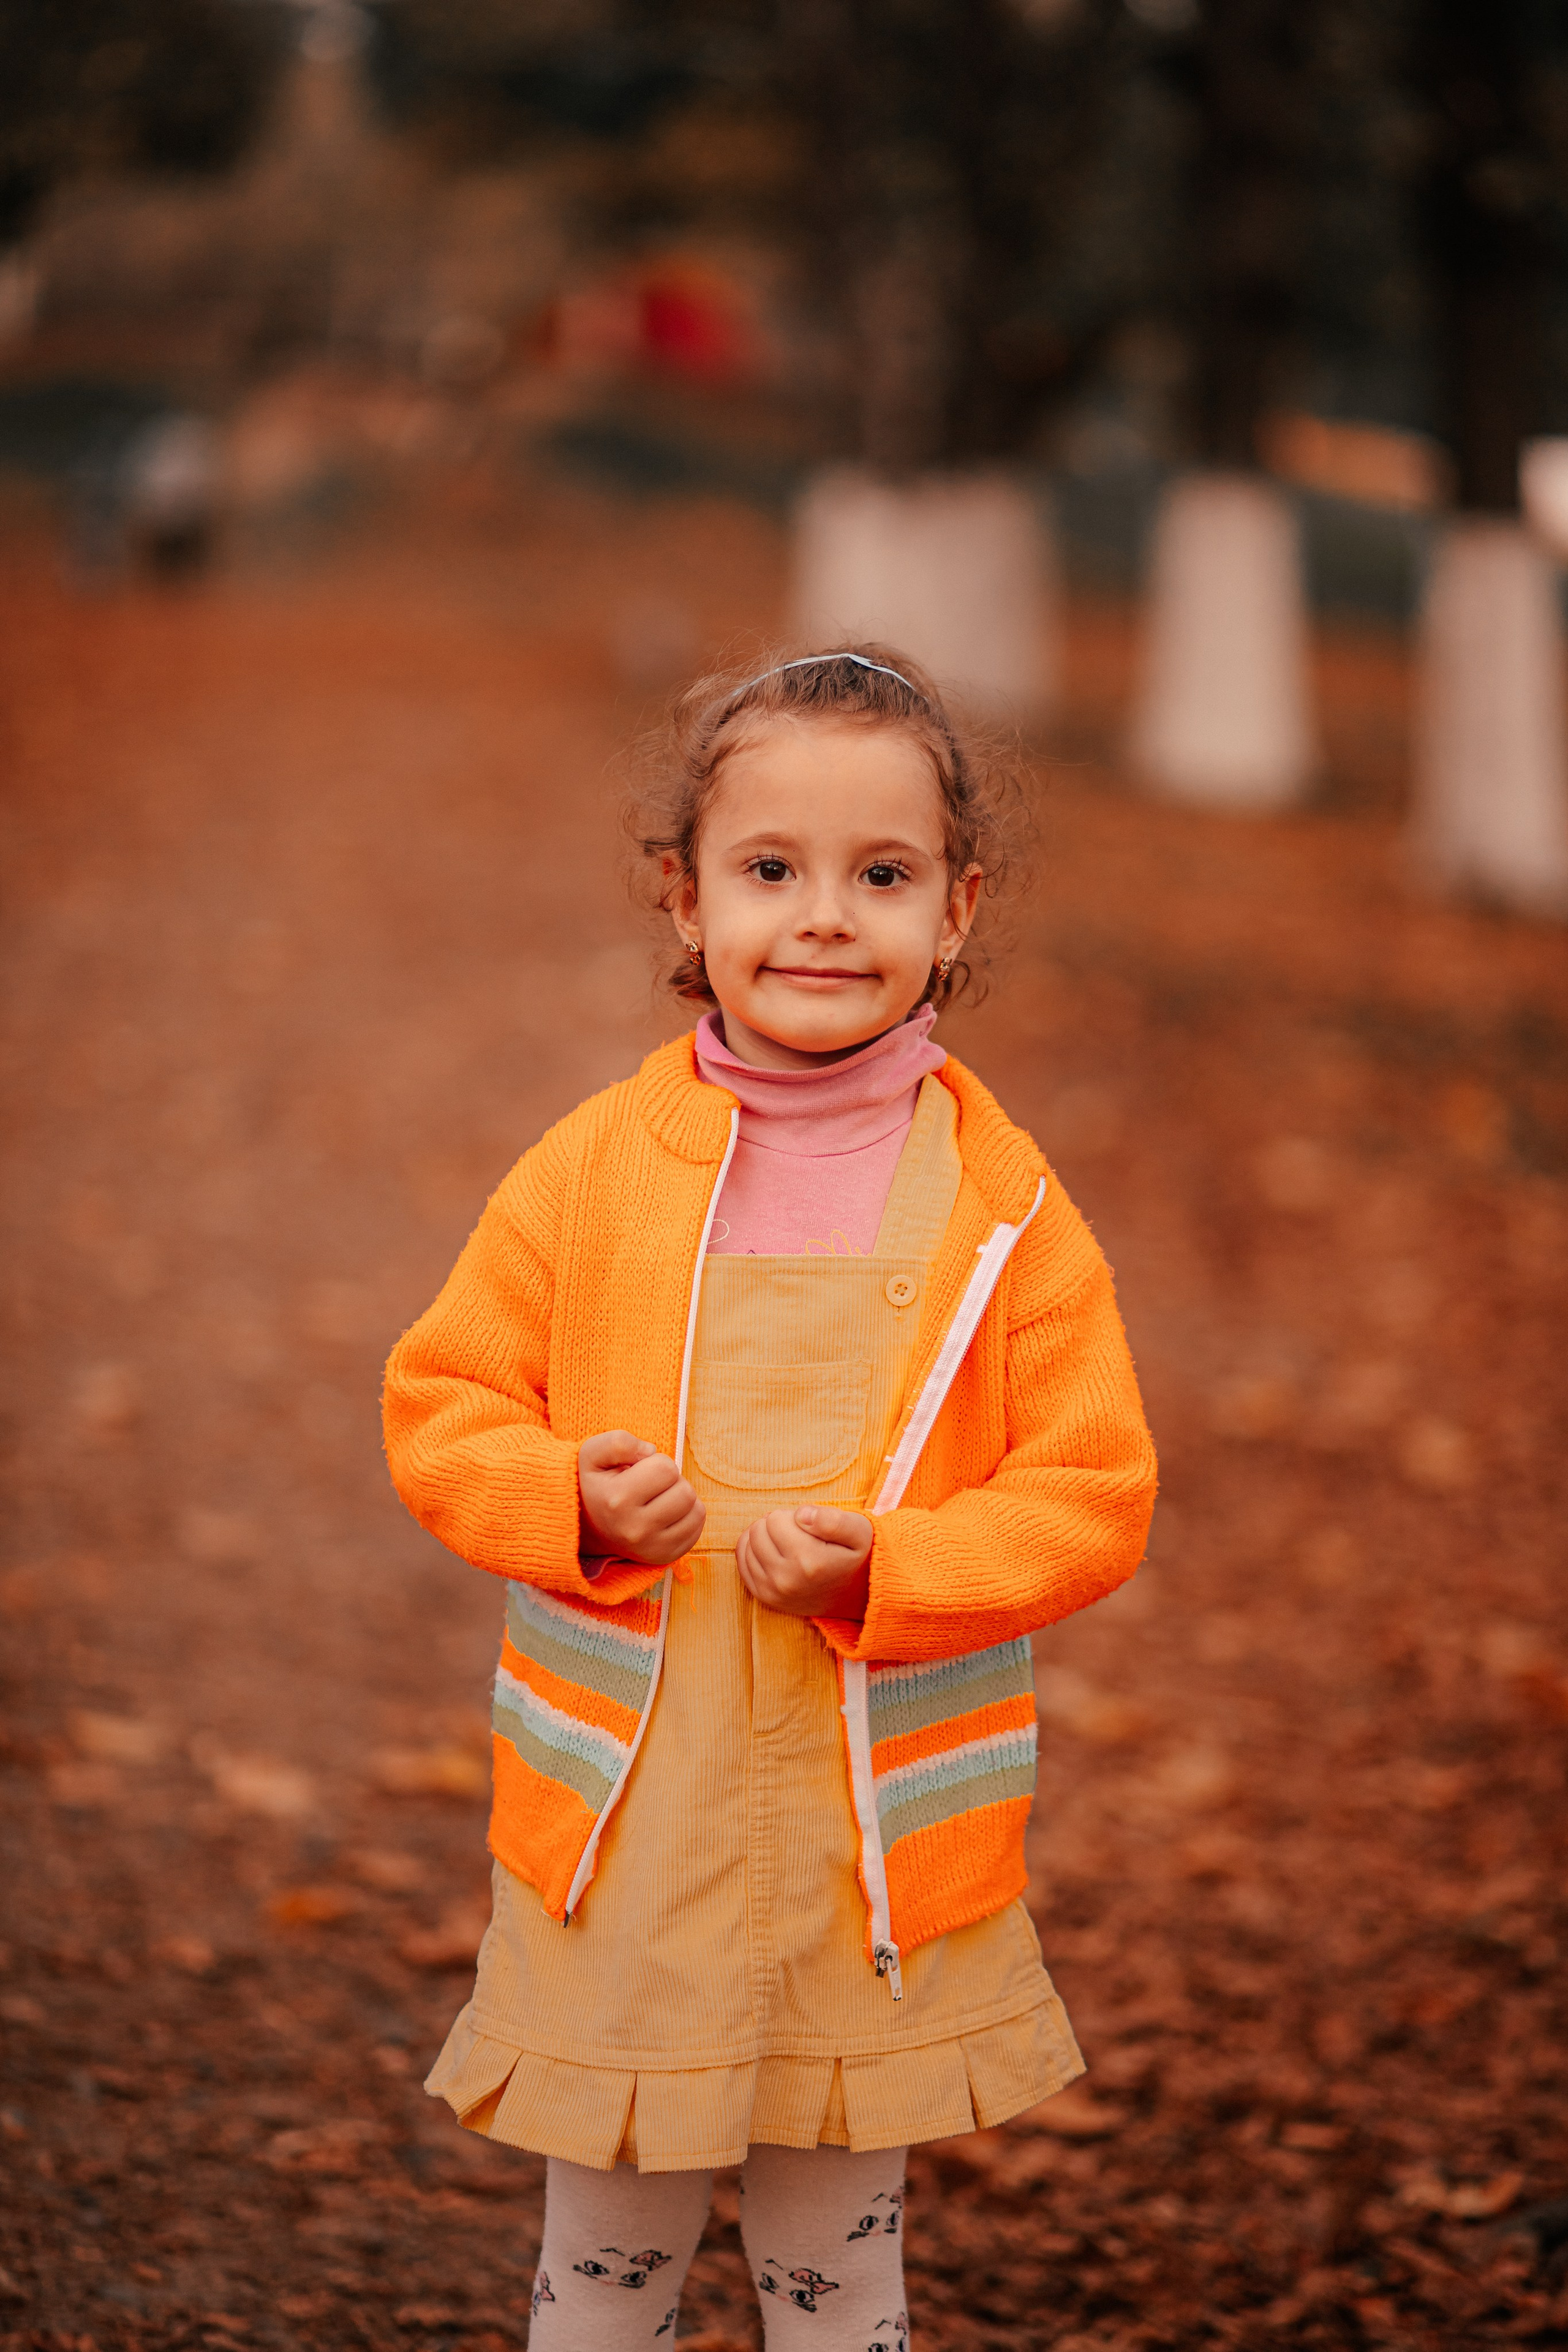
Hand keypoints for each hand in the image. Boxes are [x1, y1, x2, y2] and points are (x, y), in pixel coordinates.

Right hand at [578, 1430, 705, 1566]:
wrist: (587, 1526)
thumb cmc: (597, 1484)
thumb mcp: (593, 1454)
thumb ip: (618, 1442)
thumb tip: (650, 1451)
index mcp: (617, 1500)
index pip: (666, 1468)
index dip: (657, 1462)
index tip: (640, 1471)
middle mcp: (635, 1529)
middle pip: (685, 1491)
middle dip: (672, 1481)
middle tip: (651, 1486)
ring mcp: (651, 1547)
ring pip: (696, 1510)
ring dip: (682, 1497)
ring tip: (659, 1498)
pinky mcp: (665, 1556)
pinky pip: (697, 1527)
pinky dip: (687, 1515)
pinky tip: (666, 1513)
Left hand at [736, 1504, 871, 1619]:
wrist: (855, 1595)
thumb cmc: (855, 1556)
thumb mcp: (859, 1531)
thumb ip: (833, 1520)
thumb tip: (800, 1515)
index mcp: (811, 1562)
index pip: (775, 1519)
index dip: (793, 1516)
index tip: (810, 1528)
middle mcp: (788, 1580)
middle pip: (759, 1530)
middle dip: (777, 1525)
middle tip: (799, 1535)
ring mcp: (773, 1591)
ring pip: (748, 1543)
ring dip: (765, 1537)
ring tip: (788, 1543)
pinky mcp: (764, 1597)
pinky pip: (742, 1562)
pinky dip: (752, 1550)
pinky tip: (772, 1550)